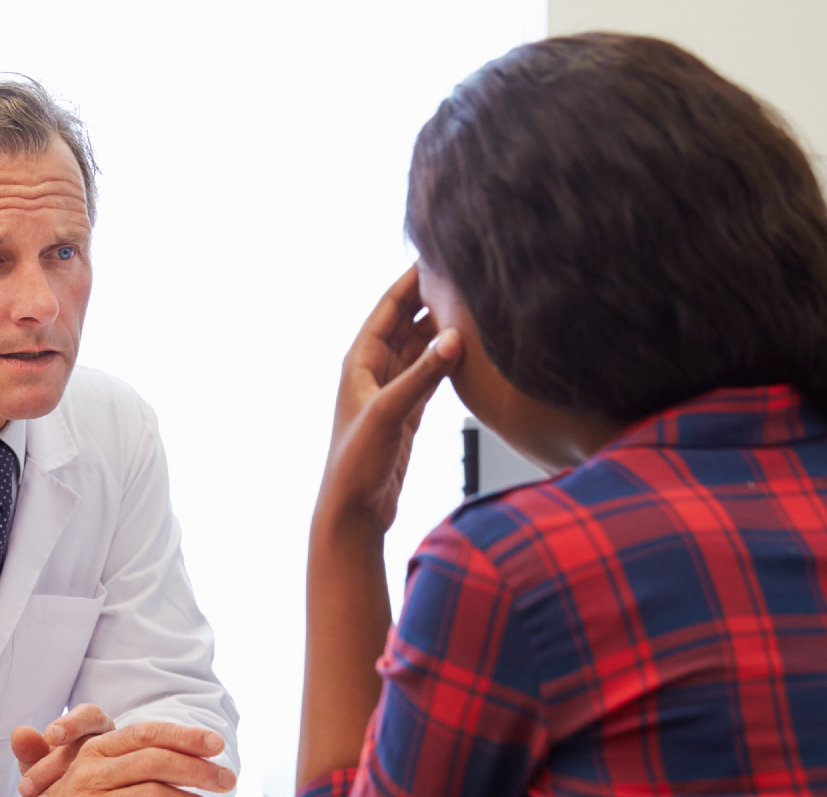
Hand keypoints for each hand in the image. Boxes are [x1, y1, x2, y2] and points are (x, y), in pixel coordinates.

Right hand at [0, 721, 235, 796]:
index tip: (217, 745)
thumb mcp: (95, 775)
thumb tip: (194, 749)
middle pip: (156, 762)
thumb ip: (137, 758)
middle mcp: (92, 777)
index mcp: (95, 754)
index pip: (147, 734)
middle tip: (226, 781)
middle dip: (199, 770)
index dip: (186, 737)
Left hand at [316, 265, 461, 534]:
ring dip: (442, 329)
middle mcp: (373, 372)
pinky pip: (428, 375)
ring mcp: (391, 391)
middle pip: (407, 322)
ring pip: (420, 348)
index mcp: (359, 362)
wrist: (354, 511)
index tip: (438, 254)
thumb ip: (422, 376)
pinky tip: (467, 351)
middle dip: (431, 298)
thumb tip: (454, 338)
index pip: (389, 307)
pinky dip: (446, 360)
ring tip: (472, 305)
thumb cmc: (356, 465)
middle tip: (463, 275)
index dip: (412, 279)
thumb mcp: (390, 414)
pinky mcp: (406, 412)